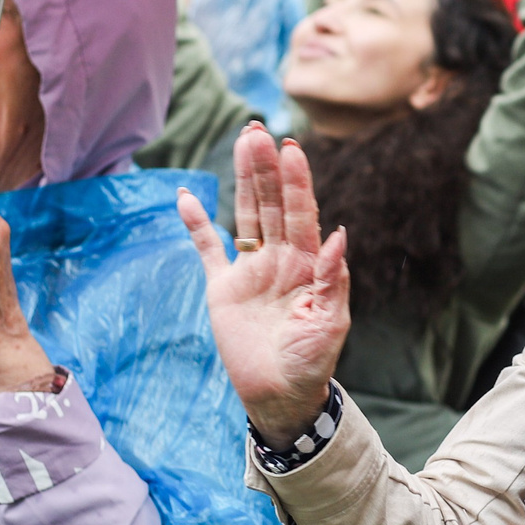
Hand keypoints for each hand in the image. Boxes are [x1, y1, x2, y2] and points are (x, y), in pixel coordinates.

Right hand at [179, 124, 349, 442]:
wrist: (281, 394)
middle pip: (272, 203)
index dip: (297, 181)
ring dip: (242, 179)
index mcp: (308, 263)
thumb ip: (333, 278)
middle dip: (266, 168)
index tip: (292, 148)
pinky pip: (208, 249)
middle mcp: (280, 258)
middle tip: (258, 130)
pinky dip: (197, 225)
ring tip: (241, 142)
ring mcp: (251, 269)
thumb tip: (339, 234)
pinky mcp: (223, 287)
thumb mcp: (331, 321)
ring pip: (245, 214)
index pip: (302, 212)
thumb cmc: (313, 360)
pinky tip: (186, 197)